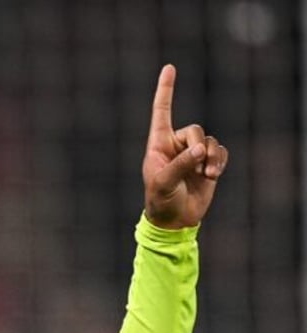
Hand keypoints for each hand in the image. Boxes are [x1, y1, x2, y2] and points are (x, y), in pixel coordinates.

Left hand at [142, 65, 227, 228]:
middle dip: (198, 147)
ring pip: (209, 141)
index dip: (165, 90)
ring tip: (207, 175)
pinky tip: (212, 175)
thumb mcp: (164, 183)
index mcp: (157, 144)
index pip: (161, 112)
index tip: (169, 67)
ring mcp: (192, 153)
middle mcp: (175, 145)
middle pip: (193, 130)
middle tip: (198, 165)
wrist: (175, 219)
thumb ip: (180, 165)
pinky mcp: (207, 162)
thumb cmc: (160, 200)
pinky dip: (219, 161)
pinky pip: (220, 151)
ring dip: (211, 157)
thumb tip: (200, 150)